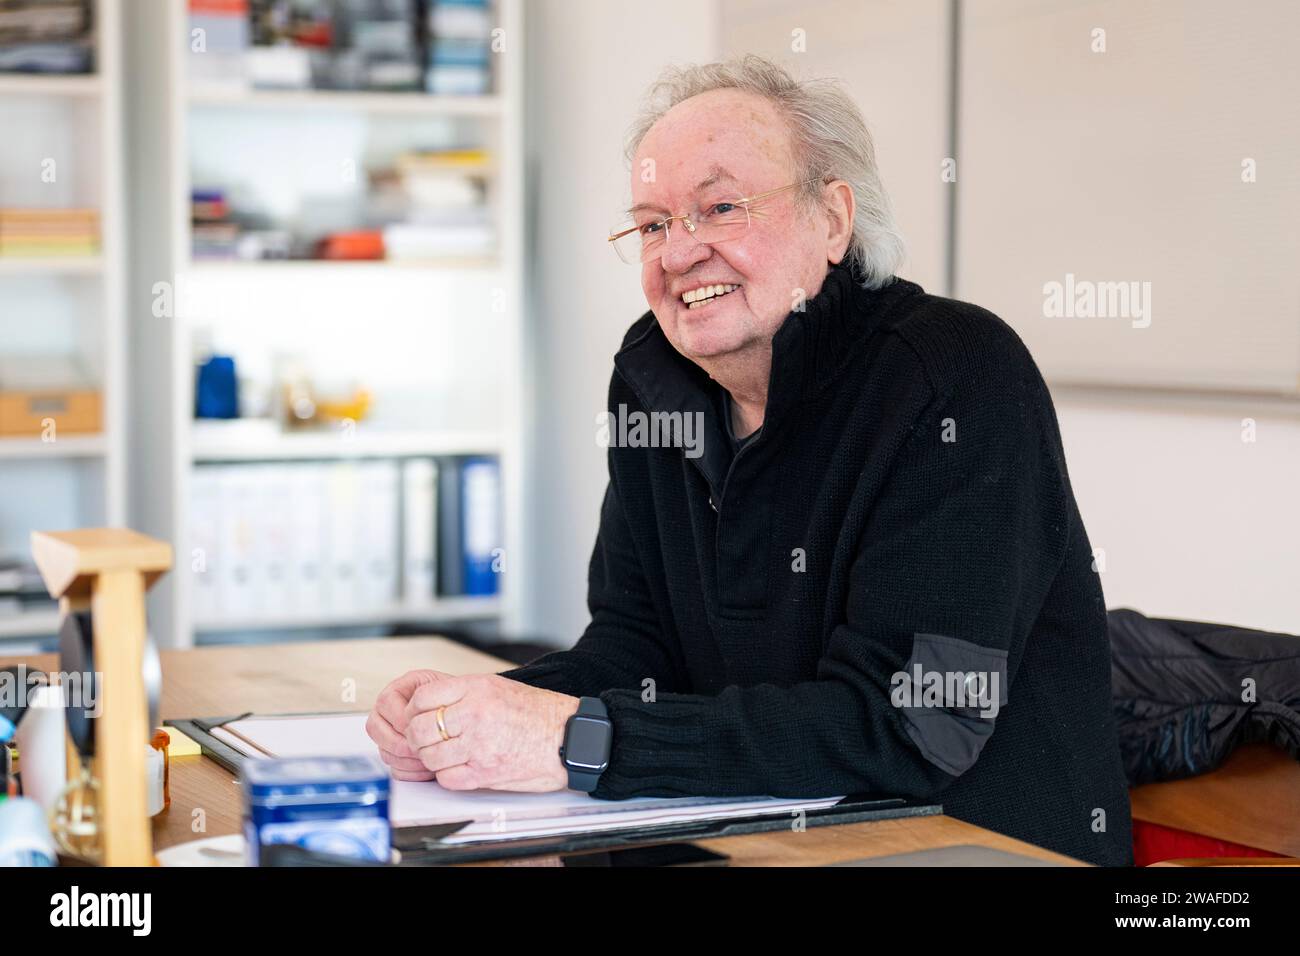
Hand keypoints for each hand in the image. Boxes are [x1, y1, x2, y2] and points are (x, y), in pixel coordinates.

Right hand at [366, 669, 451, 780]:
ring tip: (428, 757)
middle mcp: (387, 712)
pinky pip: (394, 768)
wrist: (466, 716)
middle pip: (375, 729)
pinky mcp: (396, 756)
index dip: (400, 717)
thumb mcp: (446, 689)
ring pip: (384, 751)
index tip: (419, 725)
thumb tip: (415, 723)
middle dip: (400, 742)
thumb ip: (430, 698)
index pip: (385, 702)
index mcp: (398, 690)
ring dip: (406, 759)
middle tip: (420, 747)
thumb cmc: (456, 700)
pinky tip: (427, 767)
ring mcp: (389, 735)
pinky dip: (410, 771)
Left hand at [402, 674, 580, 791]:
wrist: (569, 737)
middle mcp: (475, 714)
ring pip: (430, 756)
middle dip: (417, 737)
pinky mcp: (486, 772)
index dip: (414, 710)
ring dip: (432, 758)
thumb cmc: (538, 712)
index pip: (422, 698)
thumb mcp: (498, 686)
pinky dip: (448, 776)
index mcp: (477, 689)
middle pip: (420, 729)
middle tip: (425, 740)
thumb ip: (464, 693)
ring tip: (444, 754)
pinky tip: (458, 768)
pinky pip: (447, 778)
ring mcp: (479, 745)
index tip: (418, 716)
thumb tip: (430, 705)